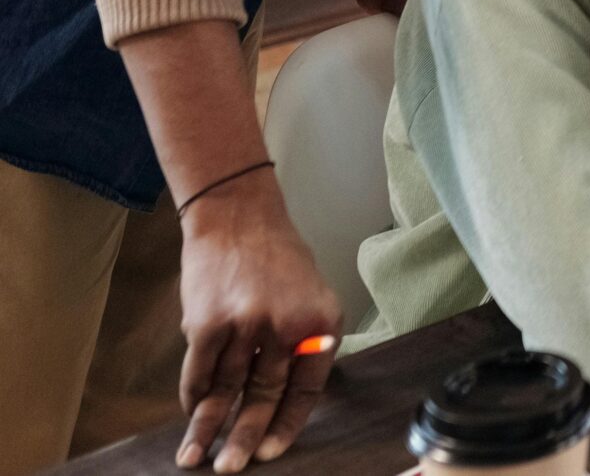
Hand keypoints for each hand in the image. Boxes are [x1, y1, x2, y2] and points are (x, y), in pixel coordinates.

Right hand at [173, 172, 339, 472]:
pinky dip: (193, 397)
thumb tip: (289, 397)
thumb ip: (304, 343)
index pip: (307, 389)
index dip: (287, 424)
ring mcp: (245, 325)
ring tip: (195, 459)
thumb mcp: (311, 297)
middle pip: (265, 395)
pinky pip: (199, 373)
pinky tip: (190, 416)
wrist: (239, 217)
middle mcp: (286, 326)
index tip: (271, 452)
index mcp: (321, 323)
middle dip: (245, 437)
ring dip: (208, 428)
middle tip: (233, 468)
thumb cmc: (277, 260)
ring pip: (225, 390)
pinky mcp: (207, 324)